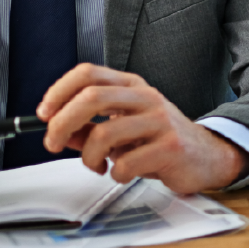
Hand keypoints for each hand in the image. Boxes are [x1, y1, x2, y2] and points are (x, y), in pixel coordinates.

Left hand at [38, 63, 248, 193]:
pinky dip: (114, 174)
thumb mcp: (123, 126)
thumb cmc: (160, 139)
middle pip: (91, 97)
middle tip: (52, 144)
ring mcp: (160, 120)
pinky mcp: (170, 147)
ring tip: (96, 164)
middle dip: (60, 124)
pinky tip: (122, 172)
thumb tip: (57, 132)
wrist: (205, 155)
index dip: (58, 91)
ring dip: (87, 158)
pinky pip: (124, 164)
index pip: (88, 73)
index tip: (43, 114)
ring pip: (103, 134)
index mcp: (133, 85)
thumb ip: (89, 128)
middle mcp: (147, 97)